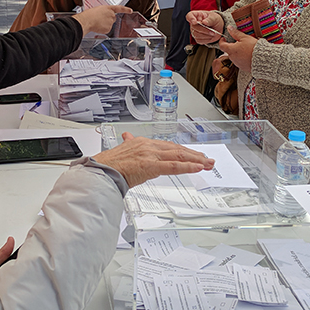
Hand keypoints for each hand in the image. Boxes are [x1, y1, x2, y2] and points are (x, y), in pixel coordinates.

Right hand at [72, 5, 131, 33]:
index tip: (130, 10)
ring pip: (109, 25)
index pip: (119, 8)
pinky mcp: (108, 29)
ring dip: (105, 24)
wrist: (86, 20)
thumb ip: (104, 12)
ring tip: (97, 23)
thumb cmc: (89, 14)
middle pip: (113, 18)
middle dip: (108, 19)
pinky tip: (98, 27)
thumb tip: (103, 17)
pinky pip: (107, 30)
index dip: (126, 9)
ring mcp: (110, 22)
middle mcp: (111, 15)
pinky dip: (103, 30)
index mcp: (108, 8)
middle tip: (100, 20)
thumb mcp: (98, 9)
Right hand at [93, 132, 213, 187]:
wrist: (101, 171)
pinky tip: (197, 167)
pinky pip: (173, 166)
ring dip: (196, 160)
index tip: (193, 155)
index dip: (183, 151)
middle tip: (207, 159)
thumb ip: (128, 144)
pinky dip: (187, 166)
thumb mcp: (122, 151)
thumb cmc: (109, 165)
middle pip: (177, 149)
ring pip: (178, 156)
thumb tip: (127, 137)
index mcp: (142, 143)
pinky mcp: (151, 166)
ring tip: (207, 164)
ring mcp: (150, 155)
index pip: (168, 146)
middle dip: (194, 155)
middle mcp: (148, 146)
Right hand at [187, 10, 223, 43]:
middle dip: (204, 30)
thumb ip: (210, 19)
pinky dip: (207, 39)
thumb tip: (204, 22)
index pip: (189, 16)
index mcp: (196, 15)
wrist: (218, 28)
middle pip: (194, 27)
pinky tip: (210, 36)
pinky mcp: (197, 38)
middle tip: (213, 31)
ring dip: (206, 35)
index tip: (195, 22)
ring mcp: (194, 31)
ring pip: (196, 35)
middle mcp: (193, 23)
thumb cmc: (214, 20)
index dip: (191, 19)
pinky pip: (199, 40)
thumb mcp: (214, 17)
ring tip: (213, 33)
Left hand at [217, 25, 257, 74]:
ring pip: (235, 56)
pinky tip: (249, 55)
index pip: (222, 45)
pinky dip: (243, 58)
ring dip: (238, 52)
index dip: (222, 41)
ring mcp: (238, 63)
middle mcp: (233, 58)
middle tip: (240, 42)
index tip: (224, 38)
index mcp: (231, 50)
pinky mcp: (243, 67)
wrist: (263, 59)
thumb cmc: (254, 48)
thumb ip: (235, 33)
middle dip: (233, 46)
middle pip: (229, 51)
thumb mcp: (244, 38)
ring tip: (246, 49)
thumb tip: (229, 28)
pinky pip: (240, 61)